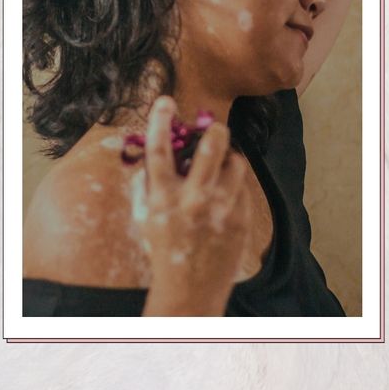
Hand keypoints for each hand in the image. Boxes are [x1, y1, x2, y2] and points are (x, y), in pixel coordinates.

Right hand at [140, 96, 250, 315]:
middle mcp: (193, 200)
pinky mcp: (241, 217)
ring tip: (220, 170)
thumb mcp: (145, 218)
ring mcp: (221, 208)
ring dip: (228, 159)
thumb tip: (149, 154)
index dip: (160, 122)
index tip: (166, 101)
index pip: (159, 151)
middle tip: (215, 128)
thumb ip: (146, 185)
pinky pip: (243, 186)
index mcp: (163, 199)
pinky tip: (225, 198)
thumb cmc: (164, 250)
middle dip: (215, 130)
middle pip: (212, 146)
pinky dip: (234, 185)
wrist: (190, 289)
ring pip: (235, 163)